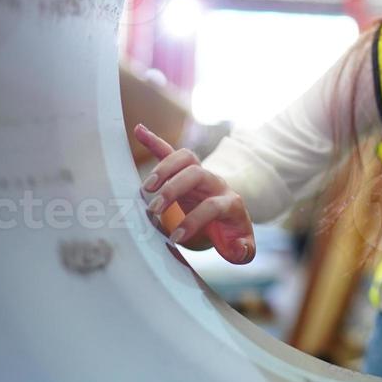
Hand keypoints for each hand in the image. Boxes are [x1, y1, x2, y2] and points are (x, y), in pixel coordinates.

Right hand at [133, 122, 255, 263]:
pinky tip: (138, 130)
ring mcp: (200, 174)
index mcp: (230, 202)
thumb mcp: (240, 246)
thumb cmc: (230, 233)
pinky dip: (154, 141)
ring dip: (164, 169)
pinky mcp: (184, 170)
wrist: (228, 215)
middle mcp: (215, 183)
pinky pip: (170, 151)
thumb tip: (238, 249)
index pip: (212, 206)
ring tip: (145, 189)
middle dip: (174, 189)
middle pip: (197, 174)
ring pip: (185, 159)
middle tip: (155, 209)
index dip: (194, 220)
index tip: (175, 237)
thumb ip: (242, 251)